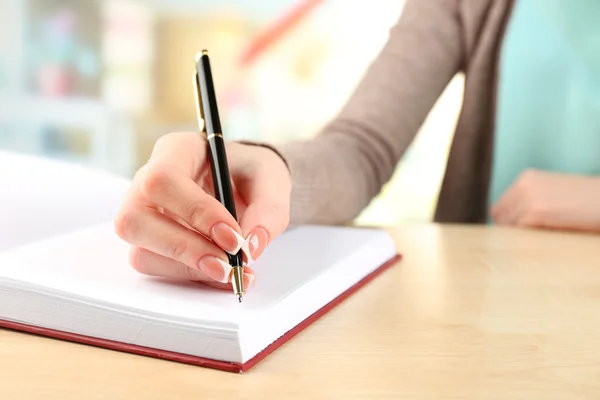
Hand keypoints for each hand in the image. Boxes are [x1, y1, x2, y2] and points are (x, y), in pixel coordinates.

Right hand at [114, 132, 290, 289]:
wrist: (246, 187)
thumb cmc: (251, 173)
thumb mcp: (272, 179)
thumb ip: (268, 209)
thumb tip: (251, 247)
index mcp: (176, 150)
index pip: (164, 179)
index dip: (196, 212)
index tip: (234, 237)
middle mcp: (147, 181)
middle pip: (136, 219)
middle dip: (185, 249)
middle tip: (228, 265)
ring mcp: (142, 215)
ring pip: (141, 251)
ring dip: (188, 269)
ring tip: (232, 273)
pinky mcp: (148, 243)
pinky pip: (155, 268)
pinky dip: (190, 277)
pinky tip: (221, 275)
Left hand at [490, 169, 599, 231]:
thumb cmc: (587, 200)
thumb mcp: (553, 192)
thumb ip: (531, 200)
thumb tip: (510, 223)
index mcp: (526, 178)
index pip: (500, 207)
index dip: (507, 222)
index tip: (515, 234)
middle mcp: (523, 185)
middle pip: (500, 216)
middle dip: (509, 230)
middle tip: (524, 242)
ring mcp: (528, 198)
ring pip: (507, 225)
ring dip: (517, 236)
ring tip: (534, 242)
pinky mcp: (535, 213)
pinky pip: (518, 231)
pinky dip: (526, 239)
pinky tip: (541, 241)